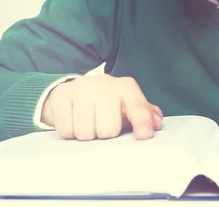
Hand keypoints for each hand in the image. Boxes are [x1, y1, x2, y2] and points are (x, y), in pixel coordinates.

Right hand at [41, 74, 162, 140]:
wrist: (72, 90)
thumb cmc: (106, 104)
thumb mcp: (127, 106)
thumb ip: (145, 115)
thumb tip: (156, 124)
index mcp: (126, 87)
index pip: (137, 107)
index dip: (142, 123)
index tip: (144, 135)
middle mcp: (105, 84)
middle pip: (108, 129)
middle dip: (104, 134)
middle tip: (101, 125)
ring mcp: (82, 88)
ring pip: (86, 132)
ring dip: (86, 134)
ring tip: (88, 123)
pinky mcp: (62, 96)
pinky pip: (67, 130)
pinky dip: (70, 132)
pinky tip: (73, 120)